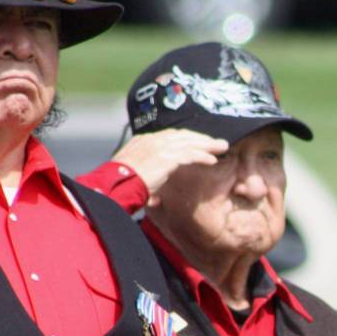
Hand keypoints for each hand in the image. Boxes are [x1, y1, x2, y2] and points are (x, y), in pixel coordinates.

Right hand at [113, 129, 227, 203]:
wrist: (114, 187)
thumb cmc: (119, 189)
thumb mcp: (133, 182)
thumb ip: (147, 187)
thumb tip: (156, 200)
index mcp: (142, 141)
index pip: (170, 135)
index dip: (187, 138)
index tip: (199, 142)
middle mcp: (151, 140)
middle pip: (182, 135)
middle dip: (201, 138)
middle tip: (216, 142)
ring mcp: (158, 147)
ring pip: (189, 142)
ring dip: (207, 145)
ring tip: (222, 148)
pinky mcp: (166, 157)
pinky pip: (190, 154)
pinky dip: (202, 156)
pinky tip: (213, 161)